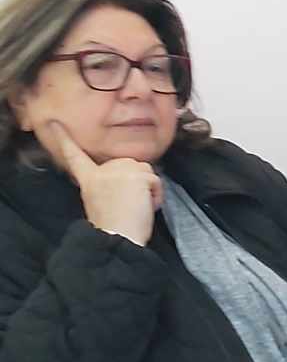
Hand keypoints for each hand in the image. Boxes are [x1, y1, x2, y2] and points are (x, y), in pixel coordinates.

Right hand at [46, 119, 160, 244]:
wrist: (117, 238)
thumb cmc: (111, 227)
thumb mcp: (97, 201)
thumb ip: (104, 185)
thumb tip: (122, 182)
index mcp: (88, 179)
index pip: (75, 156)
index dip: (64, 139)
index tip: (55, 123)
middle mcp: (101, 171)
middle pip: (128, 165)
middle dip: (135, 181)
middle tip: (129, 204)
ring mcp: (119, 170)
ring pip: (145, 170)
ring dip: (147, 188)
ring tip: (137, 206)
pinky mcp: (136, 174)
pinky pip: (155, 180)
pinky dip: (156, 194)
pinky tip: (145, 206)